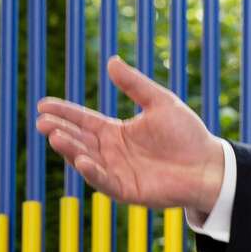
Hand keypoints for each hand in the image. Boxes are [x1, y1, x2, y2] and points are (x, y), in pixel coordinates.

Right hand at [33, 54, 228, 216]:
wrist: (209, 165)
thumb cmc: (186, 134)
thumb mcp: (160, 102)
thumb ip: (135, 85)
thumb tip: (112, 61)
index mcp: (116, 132)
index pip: (83, 120)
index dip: (63, 112)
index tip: (42, 104)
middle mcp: (111, 152)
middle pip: (79, 139)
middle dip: (59, 130)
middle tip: (41, 121)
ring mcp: (117, 172)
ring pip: (86, 159)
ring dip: (69, 149)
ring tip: (54, 136)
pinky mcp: (127, 190)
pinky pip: (105, 181)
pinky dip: (92, 172)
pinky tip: (82, 160)